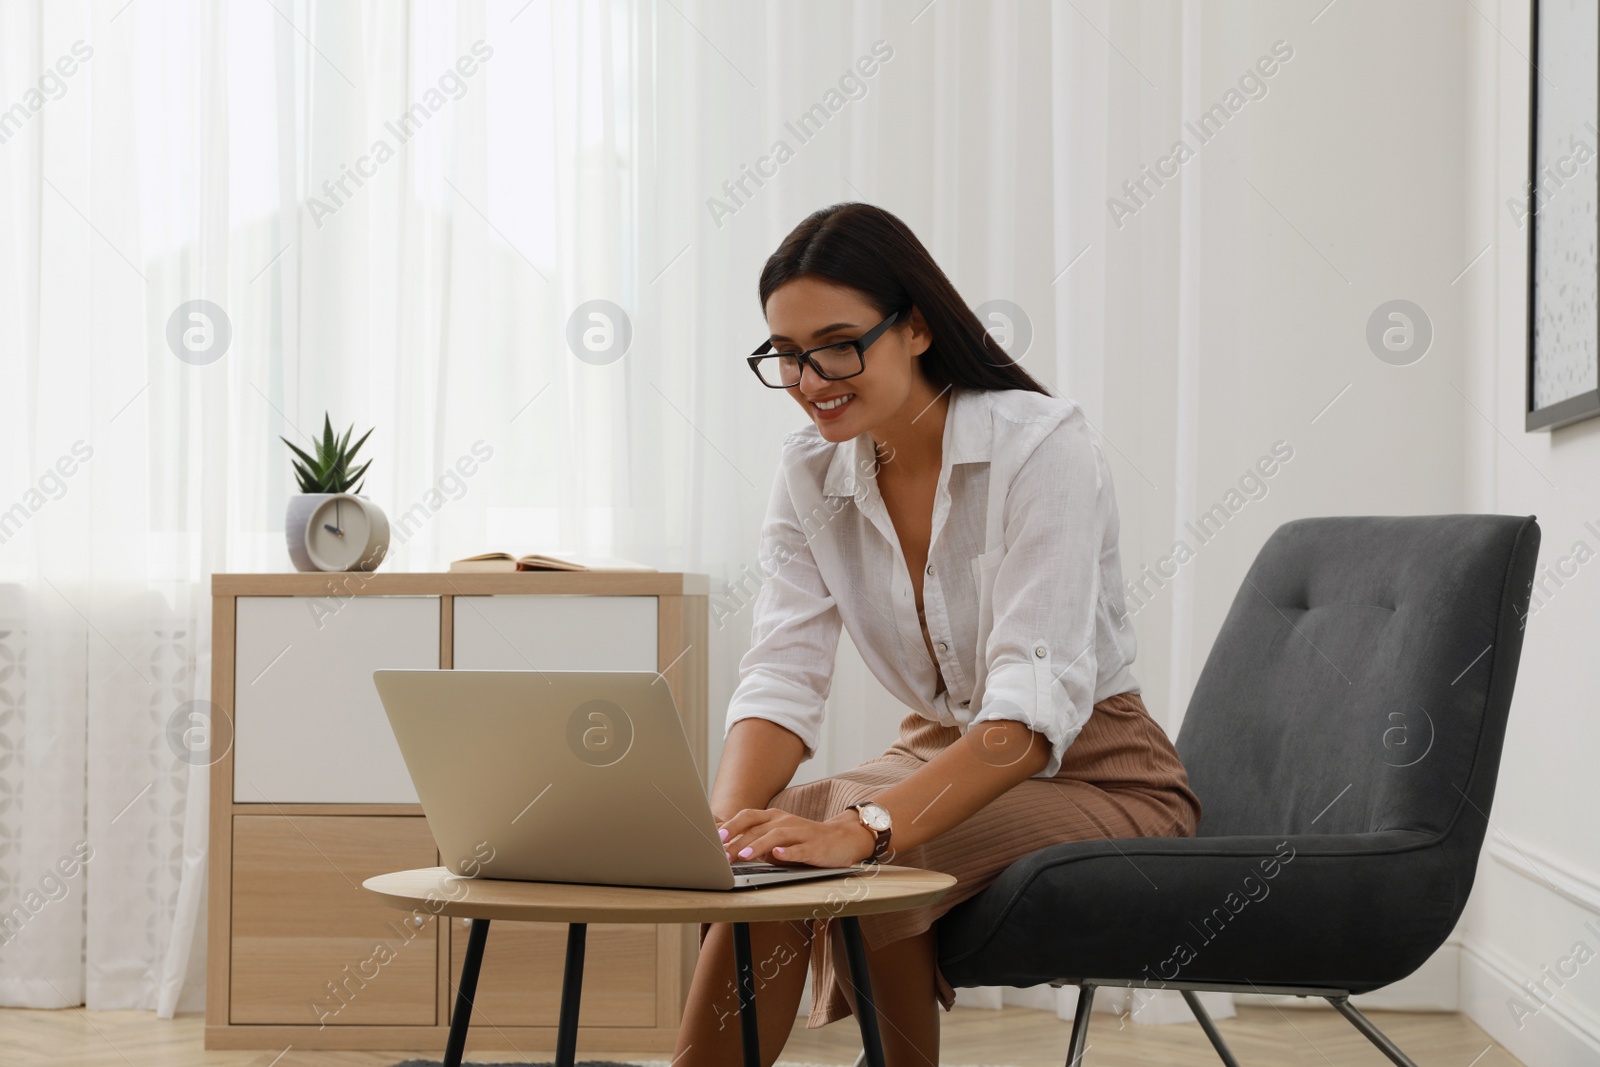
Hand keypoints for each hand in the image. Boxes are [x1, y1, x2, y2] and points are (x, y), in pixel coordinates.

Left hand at [717, 808, 875, 867]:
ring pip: (776, 837)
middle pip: (757, 828)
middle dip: (738, 841)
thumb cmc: (805, 840)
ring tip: (743, 856)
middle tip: (722, 854)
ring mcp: (800, 833)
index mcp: (774, 817)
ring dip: (758, 846)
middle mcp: (785, 821)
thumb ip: (757, 843)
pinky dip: (788, 852)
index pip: (748, 817)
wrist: (842, 839)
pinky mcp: (814, 847)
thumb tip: (730, 852)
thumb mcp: (778, 839)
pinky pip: (800, 849)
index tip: (714, 838)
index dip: (731, 825)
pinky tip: (778, 856)